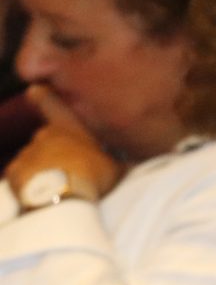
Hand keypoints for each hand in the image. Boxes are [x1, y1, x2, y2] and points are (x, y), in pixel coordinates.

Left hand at [6, 85, 121, 200]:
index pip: (52, 105)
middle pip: (48, 139)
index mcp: (68, 128)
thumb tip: (131, 159)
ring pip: (36, 157)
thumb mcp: (115, 166)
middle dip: (57, 149)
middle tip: (73, 167)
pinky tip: (47, 191)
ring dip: (46, 167)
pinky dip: (33, 181)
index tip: (34, 91)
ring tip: (63, 185)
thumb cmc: (92, 174)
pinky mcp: (15, 172)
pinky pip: (24, 175)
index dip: (44, 97)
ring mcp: (27, 153)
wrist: (64, 194)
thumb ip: (117, 158)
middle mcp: (44, 135)